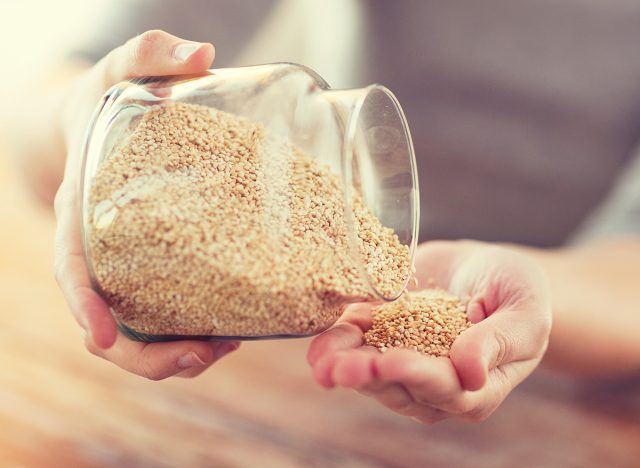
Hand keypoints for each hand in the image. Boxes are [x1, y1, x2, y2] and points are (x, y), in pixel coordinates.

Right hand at [53, 30, 239, 378]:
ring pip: (140, 336)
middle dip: (149, 355)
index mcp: (79, 214)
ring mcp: (127, 269)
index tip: (103, 337)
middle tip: (206, 353)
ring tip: (230, 345)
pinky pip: (165, 319)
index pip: (71, 268)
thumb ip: (149, 55)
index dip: (83, 306)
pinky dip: (194, 335)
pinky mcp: (155, 273)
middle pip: (107, 326)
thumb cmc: (110, 104)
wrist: (105, 128)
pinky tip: (234, 329)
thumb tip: (201, 52)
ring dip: (179, 356)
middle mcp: (100, 253)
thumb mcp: (121, 73)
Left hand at [307, 240, 551, 421]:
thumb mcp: (524, 312)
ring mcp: (405, 362)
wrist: (487, 268)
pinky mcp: (383, 337)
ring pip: (370, 372)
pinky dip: (336, 342)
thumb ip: (501, 342)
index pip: (445, 388)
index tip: (389, 360)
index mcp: (477, 386)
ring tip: (318, 358)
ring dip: (342, 364)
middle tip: (338, 368)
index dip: (415, 374)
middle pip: (398, 387)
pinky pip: (357, 345)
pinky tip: (317, 342)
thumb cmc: (518, 292)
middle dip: (366, 376)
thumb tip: (469, 373)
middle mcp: (435, 383)